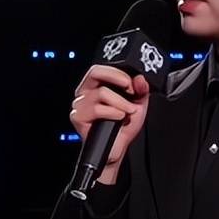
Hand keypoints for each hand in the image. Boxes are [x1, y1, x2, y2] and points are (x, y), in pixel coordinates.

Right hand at [70, 66, 150, 183]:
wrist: (117, 149)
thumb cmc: (123, 127)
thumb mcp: (138, 105)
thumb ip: (141, 90)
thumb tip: (139, 79)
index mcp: (95, 87)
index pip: (100, 69)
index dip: (118, 73)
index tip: (132, 83)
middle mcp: (85, 93)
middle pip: (95, 72)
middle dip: (117, 79)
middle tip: (130, 91)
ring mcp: (79, 105)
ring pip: (101, 93)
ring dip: (121, 103)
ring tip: (127, 113)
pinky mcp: (78, 117)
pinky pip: (97, 108)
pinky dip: (113, 113)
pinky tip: (118, 119)